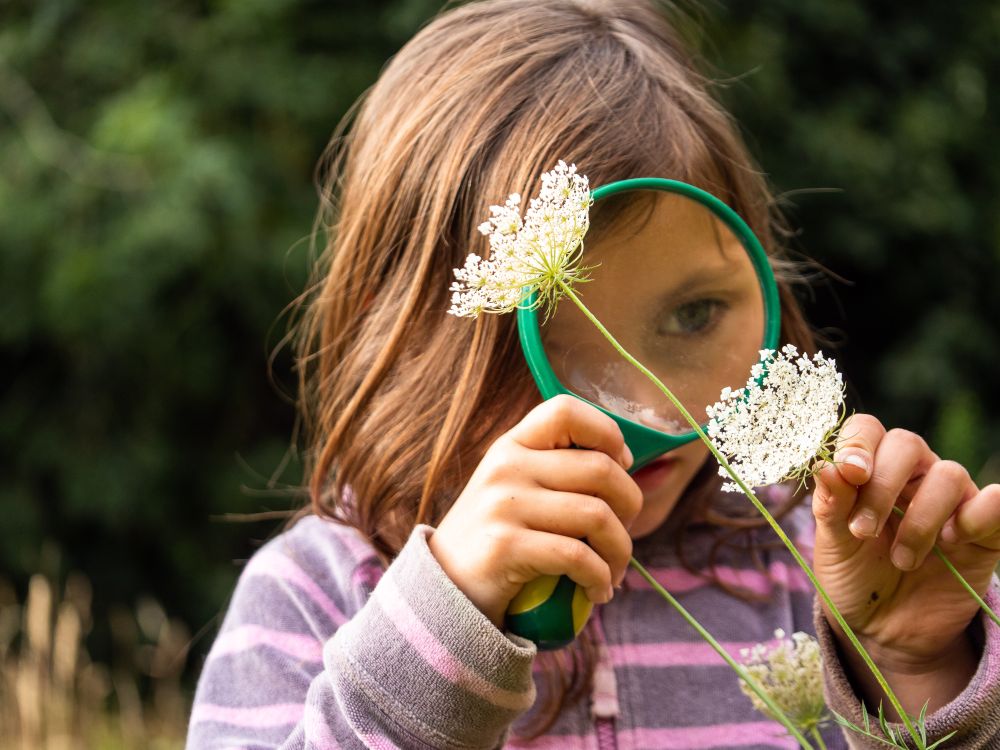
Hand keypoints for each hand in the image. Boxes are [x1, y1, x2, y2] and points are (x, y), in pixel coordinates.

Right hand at [428, 395, 641, 627]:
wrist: (444, 589)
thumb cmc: (498, 538)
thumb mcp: (516, 489)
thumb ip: (557, 470)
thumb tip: (626, 463)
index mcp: (512, 445)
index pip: (565, 410)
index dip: (607, 433)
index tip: (620, 467)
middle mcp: (506, 467)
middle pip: (601, 469)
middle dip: (630, 507)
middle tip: (621, 536)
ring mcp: (503, 505)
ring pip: (597, 515)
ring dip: (620, 552)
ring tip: (614, 572)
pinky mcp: (504, 547)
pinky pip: (578, 556)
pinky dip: (600, 578)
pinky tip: (597, 591)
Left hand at [811, 414, 999, 713]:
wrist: (885, 630)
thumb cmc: (854, 576)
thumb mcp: (833, 545)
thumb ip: (831, 505)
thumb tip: (826, 467)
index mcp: (869, 469)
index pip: (866, 430)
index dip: (858, 444)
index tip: (850, 473)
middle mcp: (911, 476)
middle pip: (907, 445)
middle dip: (881, 486)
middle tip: (863, 531)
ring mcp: (950, 501)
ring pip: (947, 474)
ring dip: (919, 518)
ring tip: (902, 560)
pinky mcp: (983, 532)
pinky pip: (995, 504)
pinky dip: (983, 511)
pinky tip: (956, 539)